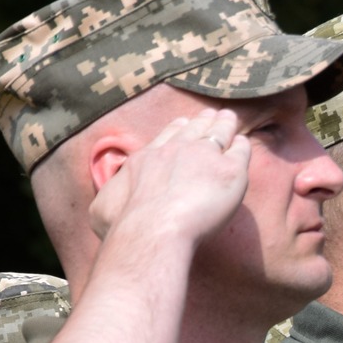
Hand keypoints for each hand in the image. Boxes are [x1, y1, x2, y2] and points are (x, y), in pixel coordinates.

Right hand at [89, 107, 252, 245]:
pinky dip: (241, 145)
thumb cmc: (126, 226)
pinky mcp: (229, 170)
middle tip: (209, 114)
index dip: (177, 129)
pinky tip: (242, 143)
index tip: (182, 123)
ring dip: (223, 124)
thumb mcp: (104, 211)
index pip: (166, 137)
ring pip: (218, 132)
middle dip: (201, 121)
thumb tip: (99, 210)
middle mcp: (177, 150)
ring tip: (228, 118)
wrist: (153, 228)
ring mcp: (205, 156)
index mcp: (149, 157)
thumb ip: (108, 202)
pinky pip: (239, 151)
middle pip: (193, 129)